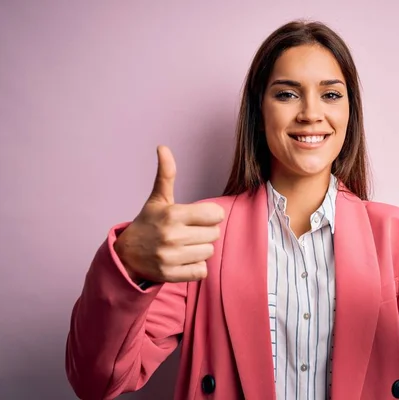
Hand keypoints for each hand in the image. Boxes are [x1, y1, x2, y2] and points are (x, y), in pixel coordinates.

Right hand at [114, 146, 224, 282]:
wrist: (126, 255)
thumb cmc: (148, 223)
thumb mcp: (158, 199)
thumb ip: (166, 174)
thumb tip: (163, 147)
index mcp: (173, 214)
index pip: (215, 215)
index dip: (210, 216)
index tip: (198, 217)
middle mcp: (172, 235)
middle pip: (214, 234)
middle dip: (204, 233)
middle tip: (188, 233)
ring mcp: (171, 256)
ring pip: (209, 252)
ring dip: (200, 250)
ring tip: (184, 246)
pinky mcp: (171, 274)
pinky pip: (202, 271)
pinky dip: (196, 267)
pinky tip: (183, 260)